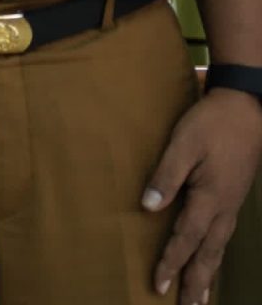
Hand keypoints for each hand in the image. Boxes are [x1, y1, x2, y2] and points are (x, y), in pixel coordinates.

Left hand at [146, 88, 261, 302]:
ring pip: (218, 249)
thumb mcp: (183, 144)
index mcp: (210, 199)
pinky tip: (211, 259)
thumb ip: (166, 176)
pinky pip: (223, 237)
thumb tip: (149, 207)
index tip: (158, 286)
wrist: (247, 110)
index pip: (186, 240)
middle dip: (196, 283)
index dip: (171, 263)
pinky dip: (215, 255)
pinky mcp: (232, 198)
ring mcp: (231, 206)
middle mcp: (224, 210)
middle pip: (208, 255)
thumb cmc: (211, 125)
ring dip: (207, 274)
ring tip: (200, 298)